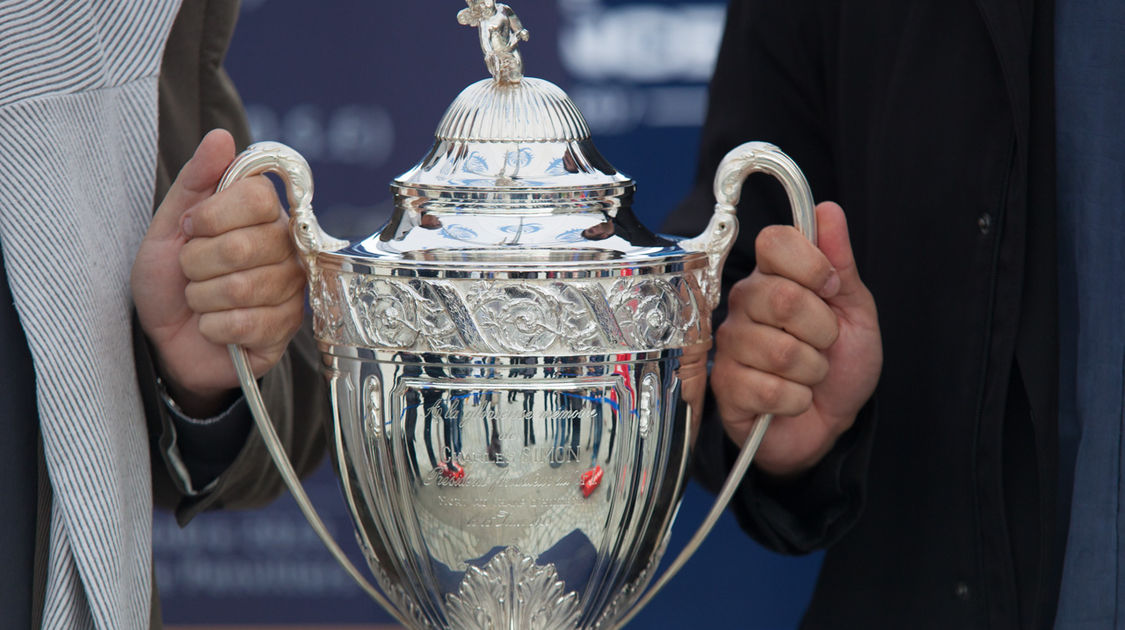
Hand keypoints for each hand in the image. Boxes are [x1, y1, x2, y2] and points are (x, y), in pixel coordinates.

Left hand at [132, 129, 305, 416]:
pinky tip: (213, 327)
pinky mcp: (286, 330)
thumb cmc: (171, 282)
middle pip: (244, 245)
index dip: (213, 215)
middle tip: (191, 272)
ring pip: (243, 287)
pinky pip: (246, 323)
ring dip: (202, 298)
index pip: (258, 197)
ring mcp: (291, 291)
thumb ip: (195, 181)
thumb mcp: (169, 228)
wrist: (167, 342)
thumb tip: (221, 137)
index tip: (192, 229)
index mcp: (264, 216)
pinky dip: (214, 327)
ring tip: (201, 301)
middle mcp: (287, 249)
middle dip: (197, 264)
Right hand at [712, 202, 881, 476]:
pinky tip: (792, 398)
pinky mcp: (725, 386)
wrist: (829, 424)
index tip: (832, 288)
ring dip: (812, 371)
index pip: (774, 241)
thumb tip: (827, 209)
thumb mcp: (855, 310)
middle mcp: (744, 303)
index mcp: (773, 276)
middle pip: (781, 297)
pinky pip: (770, 388)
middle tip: (824, 344)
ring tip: (809, 375)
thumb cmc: (840, 365)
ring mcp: (731, 344)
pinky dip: (796, 399)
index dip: (811, 265)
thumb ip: (839, 261)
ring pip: (780, 350)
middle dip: (822, 329)